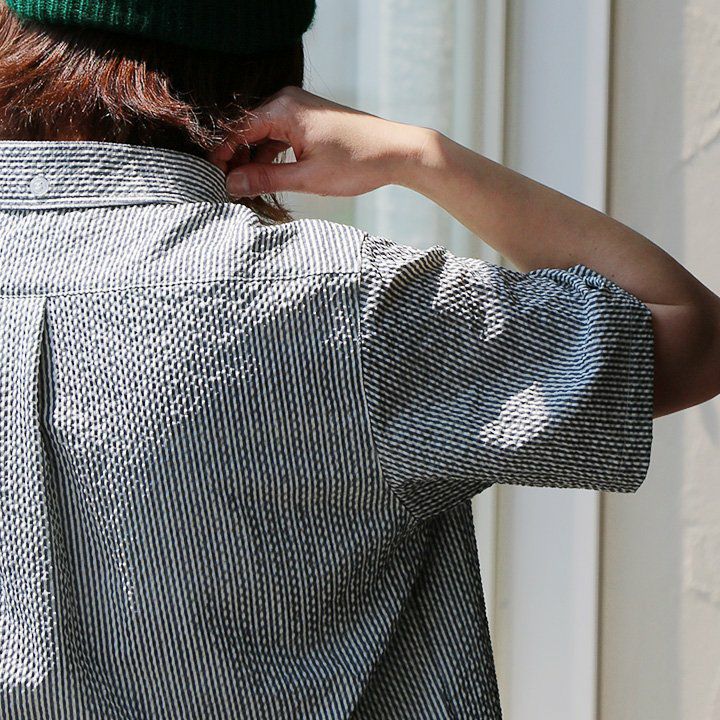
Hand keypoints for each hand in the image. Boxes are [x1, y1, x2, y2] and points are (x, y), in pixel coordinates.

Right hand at [207, 85, 430, 198]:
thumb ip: (266, 179)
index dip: (222, 155)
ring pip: (264, 135)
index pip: (238, 130)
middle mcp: (288, 101)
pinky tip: (268, 178)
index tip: (211, 178)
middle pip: (248, 131)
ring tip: (247, 189)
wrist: (397, 151)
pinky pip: (280, 136)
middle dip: (237, 159)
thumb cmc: (357, 162)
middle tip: (228, 189)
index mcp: (284, 109)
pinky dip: (272, 156)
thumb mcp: (307, 177)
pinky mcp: (309, 120)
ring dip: (255, 160)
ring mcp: (300, 109)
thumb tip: (232, 184)